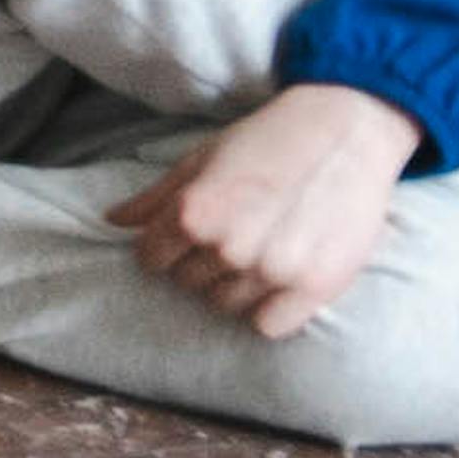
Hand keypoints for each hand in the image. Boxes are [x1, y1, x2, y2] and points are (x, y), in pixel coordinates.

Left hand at [127, 82, 427, 338]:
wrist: (345, 132)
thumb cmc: (267, 140)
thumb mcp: (201, 158)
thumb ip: (156, 197)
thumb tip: (113, 221)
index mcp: (194, 215)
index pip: (152, 259)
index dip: (163, 248)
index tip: (185, 238)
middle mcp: (229, 248)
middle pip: (189, 283)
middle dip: (201, 263)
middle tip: (232, 236)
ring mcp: (273, 271)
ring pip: (227, 305)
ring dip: (234, 285)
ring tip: (258, 251)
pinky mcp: (316, 287)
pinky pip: (269, 326)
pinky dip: (269, 310)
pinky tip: (279, 280)